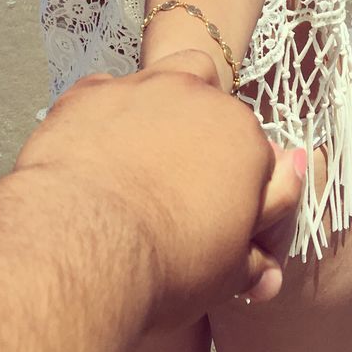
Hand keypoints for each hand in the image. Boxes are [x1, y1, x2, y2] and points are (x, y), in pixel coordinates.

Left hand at [14, 48, 306, 330]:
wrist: (81, 242)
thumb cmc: (165, 265)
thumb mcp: (227, 277)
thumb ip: (255, 259)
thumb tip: (270, 265)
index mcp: (244, 141)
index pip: (257, 157)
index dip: (243, 189)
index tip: (223, 217)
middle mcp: (200, 99)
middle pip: (216, 108)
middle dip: (207, 139)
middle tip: (183, 184)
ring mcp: (144, 86)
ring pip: (172, 74)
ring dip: (170, 99)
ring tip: (149, 145)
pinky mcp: (93, 91)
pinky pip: (107, 92)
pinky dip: (106, 114)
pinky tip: (95, 149)